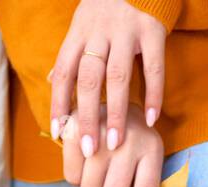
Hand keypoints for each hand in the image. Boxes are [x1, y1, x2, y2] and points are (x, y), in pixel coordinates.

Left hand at [50, 0, 165, 156]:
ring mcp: (127, 30)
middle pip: (89, 79)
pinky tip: (151, 120)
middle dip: (87, 117)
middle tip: (89, 151)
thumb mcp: (83, 24)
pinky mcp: (153, 30)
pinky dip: (153, 95)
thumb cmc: (108, 7)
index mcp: (79, 32)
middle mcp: (100, 31)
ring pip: (118, 76)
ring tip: (114, 144)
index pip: (64, 72)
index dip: (59, 104)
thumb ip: (72, 54)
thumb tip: (53, 82)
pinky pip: (153, 67)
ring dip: (116, 112)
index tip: (60, 136)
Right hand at [62, 102, 163, 186]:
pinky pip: (70, 176)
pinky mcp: (77, 126)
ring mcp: (101, 131)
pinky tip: (85, 161)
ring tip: (100, 173)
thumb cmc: (132, 142)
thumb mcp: (145, 161)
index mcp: (152, 149)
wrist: (114, 98)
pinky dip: (75, 177)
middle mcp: (128, 138)